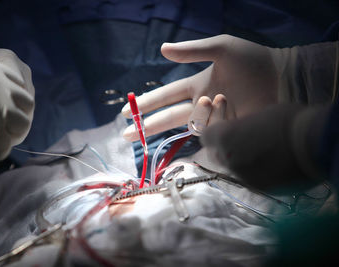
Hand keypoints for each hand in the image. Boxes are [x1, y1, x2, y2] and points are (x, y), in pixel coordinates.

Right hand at [121, 34, 279, 140]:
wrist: (283, 79)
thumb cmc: (254, 62)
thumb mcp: (222, 48)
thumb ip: (192, 50)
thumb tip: (161, 49)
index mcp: (198, 85)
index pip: (167, 96)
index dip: (148, 103)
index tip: (127, 111)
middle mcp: (203, 104)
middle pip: (169, 117)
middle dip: (148, 125)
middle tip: (127, 134)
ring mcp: (215, 120)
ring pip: (194, 123)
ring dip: (204, 111)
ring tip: (225, 98)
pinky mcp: (227, 132)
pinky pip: (212, 131)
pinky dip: (217, 120)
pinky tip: (229, 108)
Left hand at [199, 104, 326, 190]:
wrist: (314, 143)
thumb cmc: (286, 121)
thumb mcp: (256, 115)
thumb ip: (239, 126)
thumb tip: (236, 132)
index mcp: (224, 137)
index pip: (205, 137)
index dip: (213, 131)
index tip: (223, 126)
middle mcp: (228, 159)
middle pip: (215, 154)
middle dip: (223, 146)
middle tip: (238, 137)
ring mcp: (242, 176)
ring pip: (231, 168)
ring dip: (238, 159)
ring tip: (257, 149)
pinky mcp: (257, 187)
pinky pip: (247, 177)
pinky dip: (253, 170)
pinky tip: (267, 161)